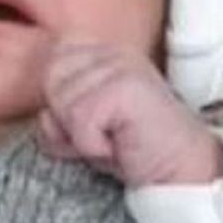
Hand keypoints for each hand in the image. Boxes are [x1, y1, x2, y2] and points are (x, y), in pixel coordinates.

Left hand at [34, 40, 222, 186]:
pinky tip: (119, 145)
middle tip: (103, 133)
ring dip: (82, 135)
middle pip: (51, 80)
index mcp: (103, 52)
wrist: (179, 170)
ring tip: (114, 139)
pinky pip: (79, 120)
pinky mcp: (125, 86)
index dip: (61, 102)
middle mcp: (113, 52)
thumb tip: (43, 114)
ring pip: (62, 103)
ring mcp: (121, 66)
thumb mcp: (84, 126)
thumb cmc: (132, 148)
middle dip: (67, 118)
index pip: (53, 60)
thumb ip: (57, 110)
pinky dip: (92, 145)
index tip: (94, 122)